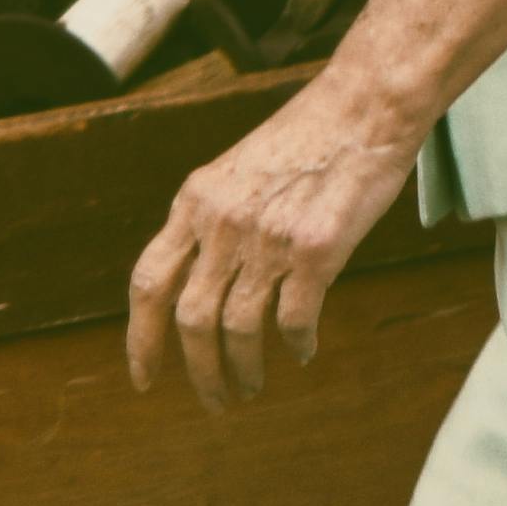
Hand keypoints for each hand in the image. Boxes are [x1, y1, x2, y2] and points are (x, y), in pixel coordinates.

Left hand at [127, 71, 426, 405]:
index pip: (149, 282)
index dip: (141, 338)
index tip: (144, 377)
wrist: (365, 104)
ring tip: (253, 386)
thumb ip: (215, 218)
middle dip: (198, 371)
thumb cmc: (311, 134)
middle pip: (190, 319)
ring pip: (238, 328)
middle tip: (214, 400)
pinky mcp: (317, 249)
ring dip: (244, 369)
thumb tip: (202, 280)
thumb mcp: (239, 169)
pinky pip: (295, 318)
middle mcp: (223, 222)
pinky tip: (303, 351)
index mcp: (196, 201)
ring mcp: (268, 237)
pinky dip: (296, 344)